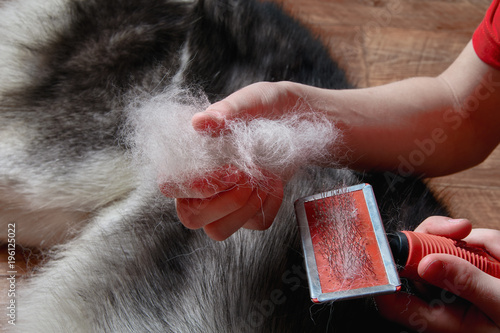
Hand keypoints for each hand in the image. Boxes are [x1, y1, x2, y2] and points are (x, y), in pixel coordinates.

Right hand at [164, 82, 303, 240]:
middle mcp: (201, 185)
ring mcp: (225, 203)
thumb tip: (198, 123)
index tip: (229, 172)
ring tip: (262, 177)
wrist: (297, 117)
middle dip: (223, 202)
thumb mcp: (248, 102)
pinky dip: (269, 204)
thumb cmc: (264, 106)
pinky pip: (255, 224)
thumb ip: (224, 111)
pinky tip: (275, 181)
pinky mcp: (249, 212)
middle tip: (246, 175)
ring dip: (245, 208)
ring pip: (218, 230)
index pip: (171, 186)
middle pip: (191, 217)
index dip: (193, 187)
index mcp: (189, 157)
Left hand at [376, 216, 499, 332]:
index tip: (394, 247)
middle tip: (463, 231)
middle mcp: (441, 298)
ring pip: (443, 243)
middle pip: (414, 258)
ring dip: (476, 242)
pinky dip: (490, 243)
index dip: (386, 273)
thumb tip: (428, 263)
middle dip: (438, 239)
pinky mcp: (470, 265)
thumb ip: (468, 283)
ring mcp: (455, 279)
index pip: (393, 300)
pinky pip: (470, 241)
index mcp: (441, 319)